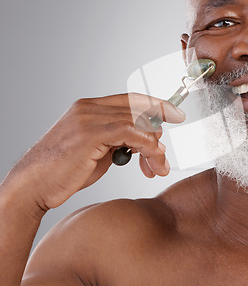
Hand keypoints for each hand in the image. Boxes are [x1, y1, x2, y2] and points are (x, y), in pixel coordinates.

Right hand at [6, 93, 184, 210]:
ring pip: (139, 121)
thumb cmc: (63, 172)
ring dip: (155, 148)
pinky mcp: (90, 133)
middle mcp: (89, 108)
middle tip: (161, 160)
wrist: (32, 186)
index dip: (157, 105)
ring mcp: (88, 118)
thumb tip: (148, 142)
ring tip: (157, 168)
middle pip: (140, 109)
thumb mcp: (97, 151)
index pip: (132, 99)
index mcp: (90, 108)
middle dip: (157, 134)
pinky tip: (152, 162)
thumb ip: (119, 141)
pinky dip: (148, 146)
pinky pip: (132, 133)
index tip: (176, 115)